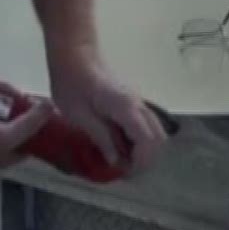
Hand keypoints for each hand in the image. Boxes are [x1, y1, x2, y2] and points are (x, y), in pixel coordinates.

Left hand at [49, 54, 167, 174]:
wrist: (74, 55)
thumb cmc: (70, 82)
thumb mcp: (78, 115)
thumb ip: (100, 137)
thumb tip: (115, 160)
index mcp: (126, 108)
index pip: (147, 141)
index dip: (140, 162)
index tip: (124, 173)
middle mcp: (139, 105)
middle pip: (158, 139)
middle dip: (145, 159)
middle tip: (124, 171)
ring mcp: (138, 102)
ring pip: (155, 132)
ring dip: (144, 150)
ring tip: (122, 161)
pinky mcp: (132, 103)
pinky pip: (145, 125)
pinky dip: (139, 140)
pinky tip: (120, 146)